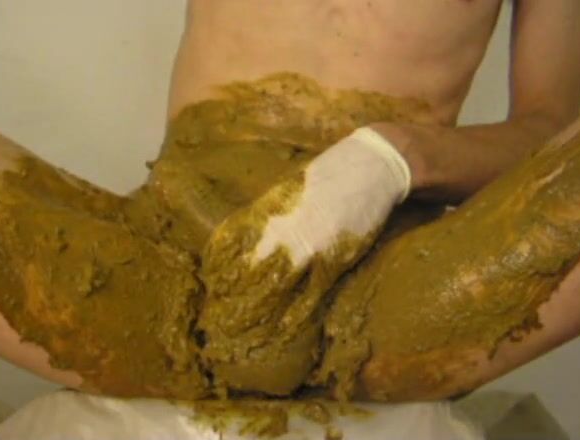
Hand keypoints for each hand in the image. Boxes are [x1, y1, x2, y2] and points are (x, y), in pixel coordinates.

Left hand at [198, 127, 410, 394]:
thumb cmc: (327, 176)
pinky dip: (293, 316)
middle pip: (249, 274)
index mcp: (268, 213)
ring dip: (258, 311)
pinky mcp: (332, 262)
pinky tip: (281, 330)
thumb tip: (246, 237)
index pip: (231, 247)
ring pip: (275, 289)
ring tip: (241, 332)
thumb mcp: (289, 189)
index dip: (219, 270)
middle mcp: (282, 233)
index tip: (210, 287)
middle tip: (219, 321)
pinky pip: (309, 296)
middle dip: (234, 298)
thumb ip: (268, 214)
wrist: (369, 168)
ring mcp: (307, 249)